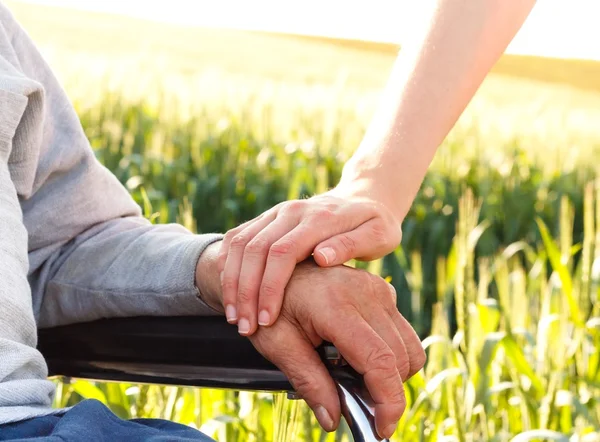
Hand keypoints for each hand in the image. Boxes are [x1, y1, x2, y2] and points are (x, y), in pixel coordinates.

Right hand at [217, 184, 401, 335]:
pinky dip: (229, 267)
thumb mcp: (377, 235)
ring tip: (234, 317)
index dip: (270, 286)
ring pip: (241, 244)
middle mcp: (292, 211)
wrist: (362, 197)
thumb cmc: (375, 225)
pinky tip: (230, 295)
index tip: (267, 320)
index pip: (284, 251)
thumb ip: (351, 245)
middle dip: (245, 291)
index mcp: (319, 217)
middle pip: (255, 249)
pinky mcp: (267, 218)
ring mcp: (276, 212)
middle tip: (244, 327)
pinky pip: (238, 238)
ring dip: (233, 282)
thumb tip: (321, 258)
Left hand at [246, 260, 424, 438]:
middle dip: (386, 391)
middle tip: (352, 399)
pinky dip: (390, 353)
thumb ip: (308, 381)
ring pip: (409, 347)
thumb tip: (333, 419)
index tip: (382, 428)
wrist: (274, 265)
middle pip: (400, 359)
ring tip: (353, 374)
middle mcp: (366, 293)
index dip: (388, 401)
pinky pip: (402, 332)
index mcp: (336, 305)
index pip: (380, 360)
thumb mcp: (277, 344)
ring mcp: (378, 289)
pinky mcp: (382, 290)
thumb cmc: (270, 303)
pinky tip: (358, 354)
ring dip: (391, 372)